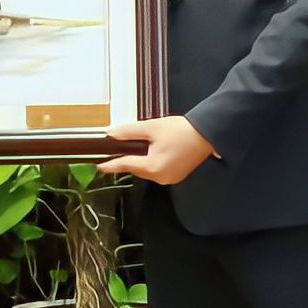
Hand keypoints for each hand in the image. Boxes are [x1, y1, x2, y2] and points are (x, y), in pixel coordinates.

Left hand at [98, 111, 215, 185]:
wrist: (207, 133)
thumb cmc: (182, 130)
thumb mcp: (151, 127)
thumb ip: (129, 131)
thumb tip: (111, 134)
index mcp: (153, 167)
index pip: (126, 165)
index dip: (111, 165)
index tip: (100, 166)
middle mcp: (161, 177)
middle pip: (136, 168)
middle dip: (130, 157)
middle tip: (124, 146)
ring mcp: (169, 179)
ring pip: (147, 170)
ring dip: (142, 160)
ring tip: (146, 145)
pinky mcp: (176, 176)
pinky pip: (158, 171)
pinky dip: (153, 162)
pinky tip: (156, 150)